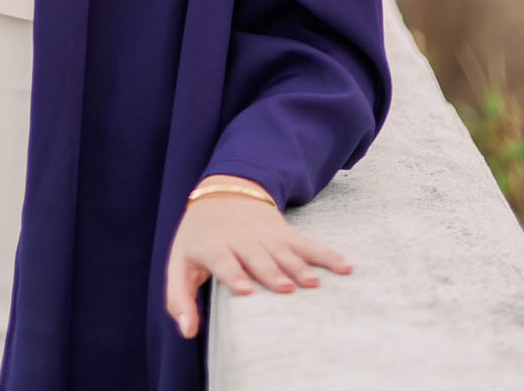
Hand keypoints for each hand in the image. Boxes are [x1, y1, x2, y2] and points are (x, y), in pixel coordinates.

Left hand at [165, 192, 349, 338]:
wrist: (223, 191)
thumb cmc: (199, 238)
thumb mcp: (179, 263)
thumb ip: (179, 298)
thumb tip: (188, 331)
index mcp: (212, 245)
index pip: (222, 259)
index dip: (233, 272)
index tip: (245, 289)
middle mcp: (240, 237)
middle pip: (257, 256)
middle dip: (272, 272)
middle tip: (286, 289)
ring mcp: (265, 234)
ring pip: (284, 251)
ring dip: (299, 266)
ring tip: (314, 284)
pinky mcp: (285, 233)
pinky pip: (308, 244)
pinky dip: (326, 255)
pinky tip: (344, 267)